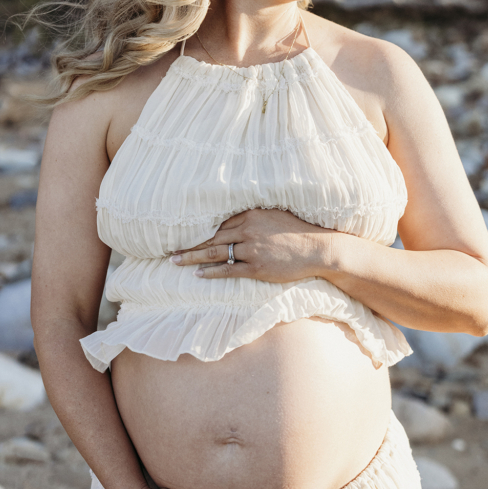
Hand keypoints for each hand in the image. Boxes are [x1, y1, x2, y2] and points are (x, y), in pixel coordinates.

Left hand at [171, 208, 333, 283]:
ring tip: (175, 261)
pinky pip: (228, 270)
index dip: (198, 229)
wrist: (317, 248)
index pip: (218, 223)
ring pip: (214, 253)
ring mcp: (251, 249)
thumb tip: (234, 222)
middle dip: (189, 243)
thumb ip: (253, 218)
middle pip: (211, 237)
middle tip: (170, 249)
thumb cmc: (296, 231)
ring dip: (193, 257)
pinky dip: (211, 272)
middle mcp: (247, 229)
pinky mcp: (256, 267)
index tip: (182, 232)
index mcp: (250, 214)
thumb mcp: (273, 216)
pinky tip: (198, 274)